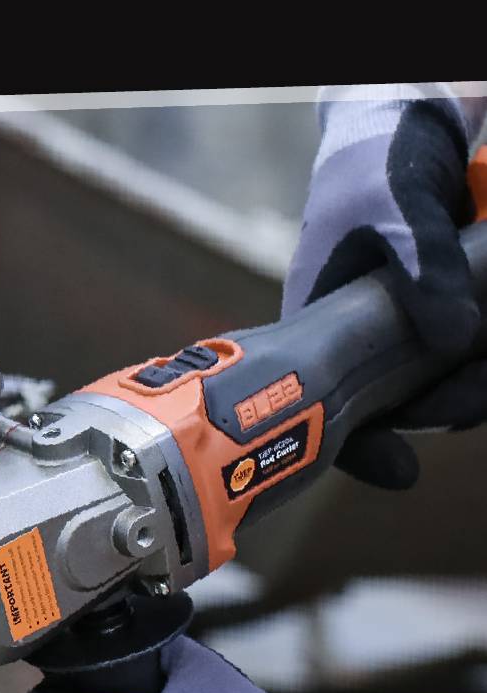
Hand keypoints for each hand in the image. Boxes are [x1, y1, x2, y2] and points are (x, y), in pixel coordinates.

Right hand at [284, 96, 485, 489]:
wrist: (406, 126)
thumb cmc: (379, 165)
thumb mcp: (396, 207)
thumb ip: (424, 265)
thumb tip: (457, 337)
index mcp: (318, 330)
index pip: (324, 412)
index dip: (358, 450)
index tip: (401, 470)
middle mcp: (356, 346)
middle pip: (394, 412)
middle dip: (443, 409)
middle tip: (477, 391)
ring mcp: (399, 339)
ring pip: (434, 390)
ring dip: (470, 386)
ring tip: (484, 371)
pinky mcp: (437, 327)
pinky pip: (461, 361)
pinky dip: (479, 364)